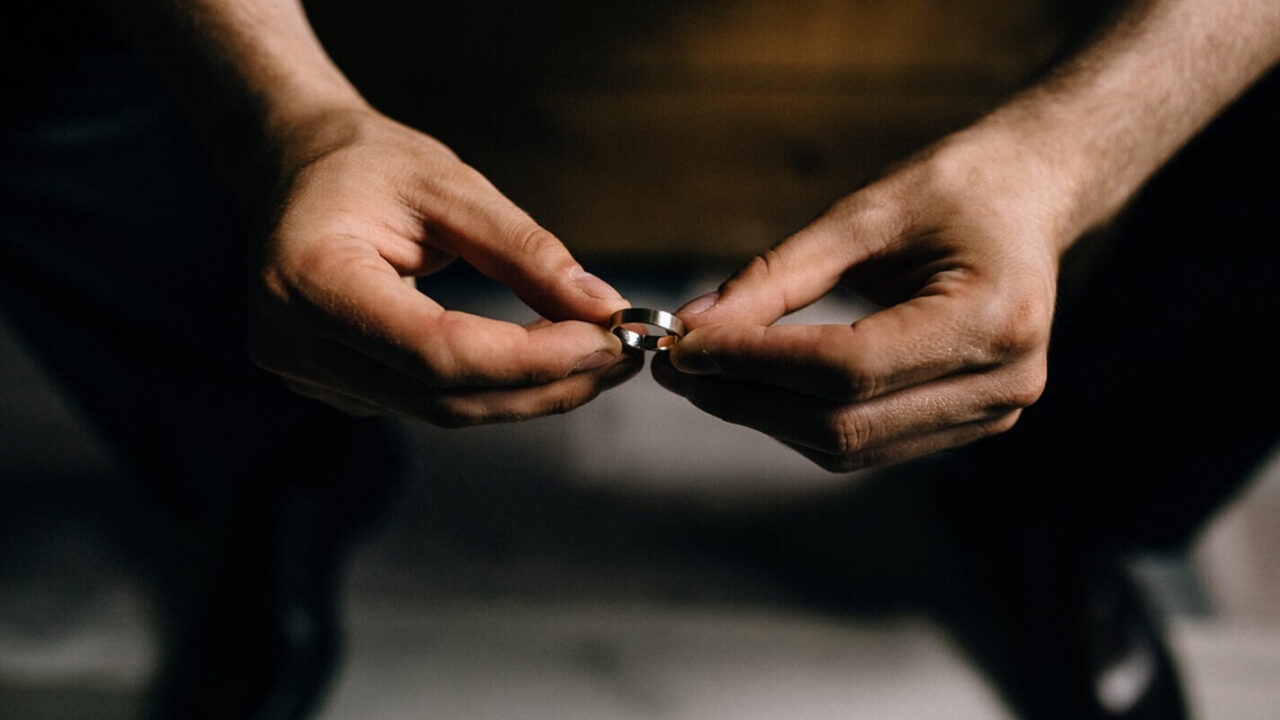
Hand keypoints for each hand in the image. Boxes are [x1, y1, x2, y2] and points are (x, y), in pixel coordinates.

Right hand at [248, 109, 637, 424]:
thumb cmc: (369, 163)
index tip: (607, 340)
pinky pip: (427, 401)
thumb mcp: (449, 184)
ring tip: (598, 358)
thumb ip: (525, 251)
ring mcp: (307, 374)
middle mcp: (295, 342)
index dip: (530, 359)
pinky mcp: (333, 387)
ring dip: (529, 393)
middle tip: (621, 357)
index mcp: (308, 278)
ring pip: (441, 408)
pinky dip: (493, 387)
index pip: (436, 349)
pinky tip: (543, 362)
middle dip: (544, 384)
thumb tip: (602, 308)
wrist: (297, 169)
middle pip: (442, 394)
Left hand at [653, 132, 1063, 470]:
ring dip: (762, 416)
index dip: (756, 363)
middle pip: (843, 424)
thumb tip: (695, 323)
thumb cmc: (953, 190)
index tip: (685, 345)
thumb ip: (778, 274)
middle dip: (745, 398)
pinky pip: (863, 445)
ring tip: (701, 375)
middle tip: (674, 366)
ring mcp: (990, 416)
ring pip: (846, 447)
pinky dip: (797, 420)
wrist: (1029, 199)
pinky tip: (753, 386)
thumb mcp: (865, 212)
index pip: (848, 369)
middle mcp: (1003, 383)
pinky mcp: (965, 426)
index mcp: (991, 318)